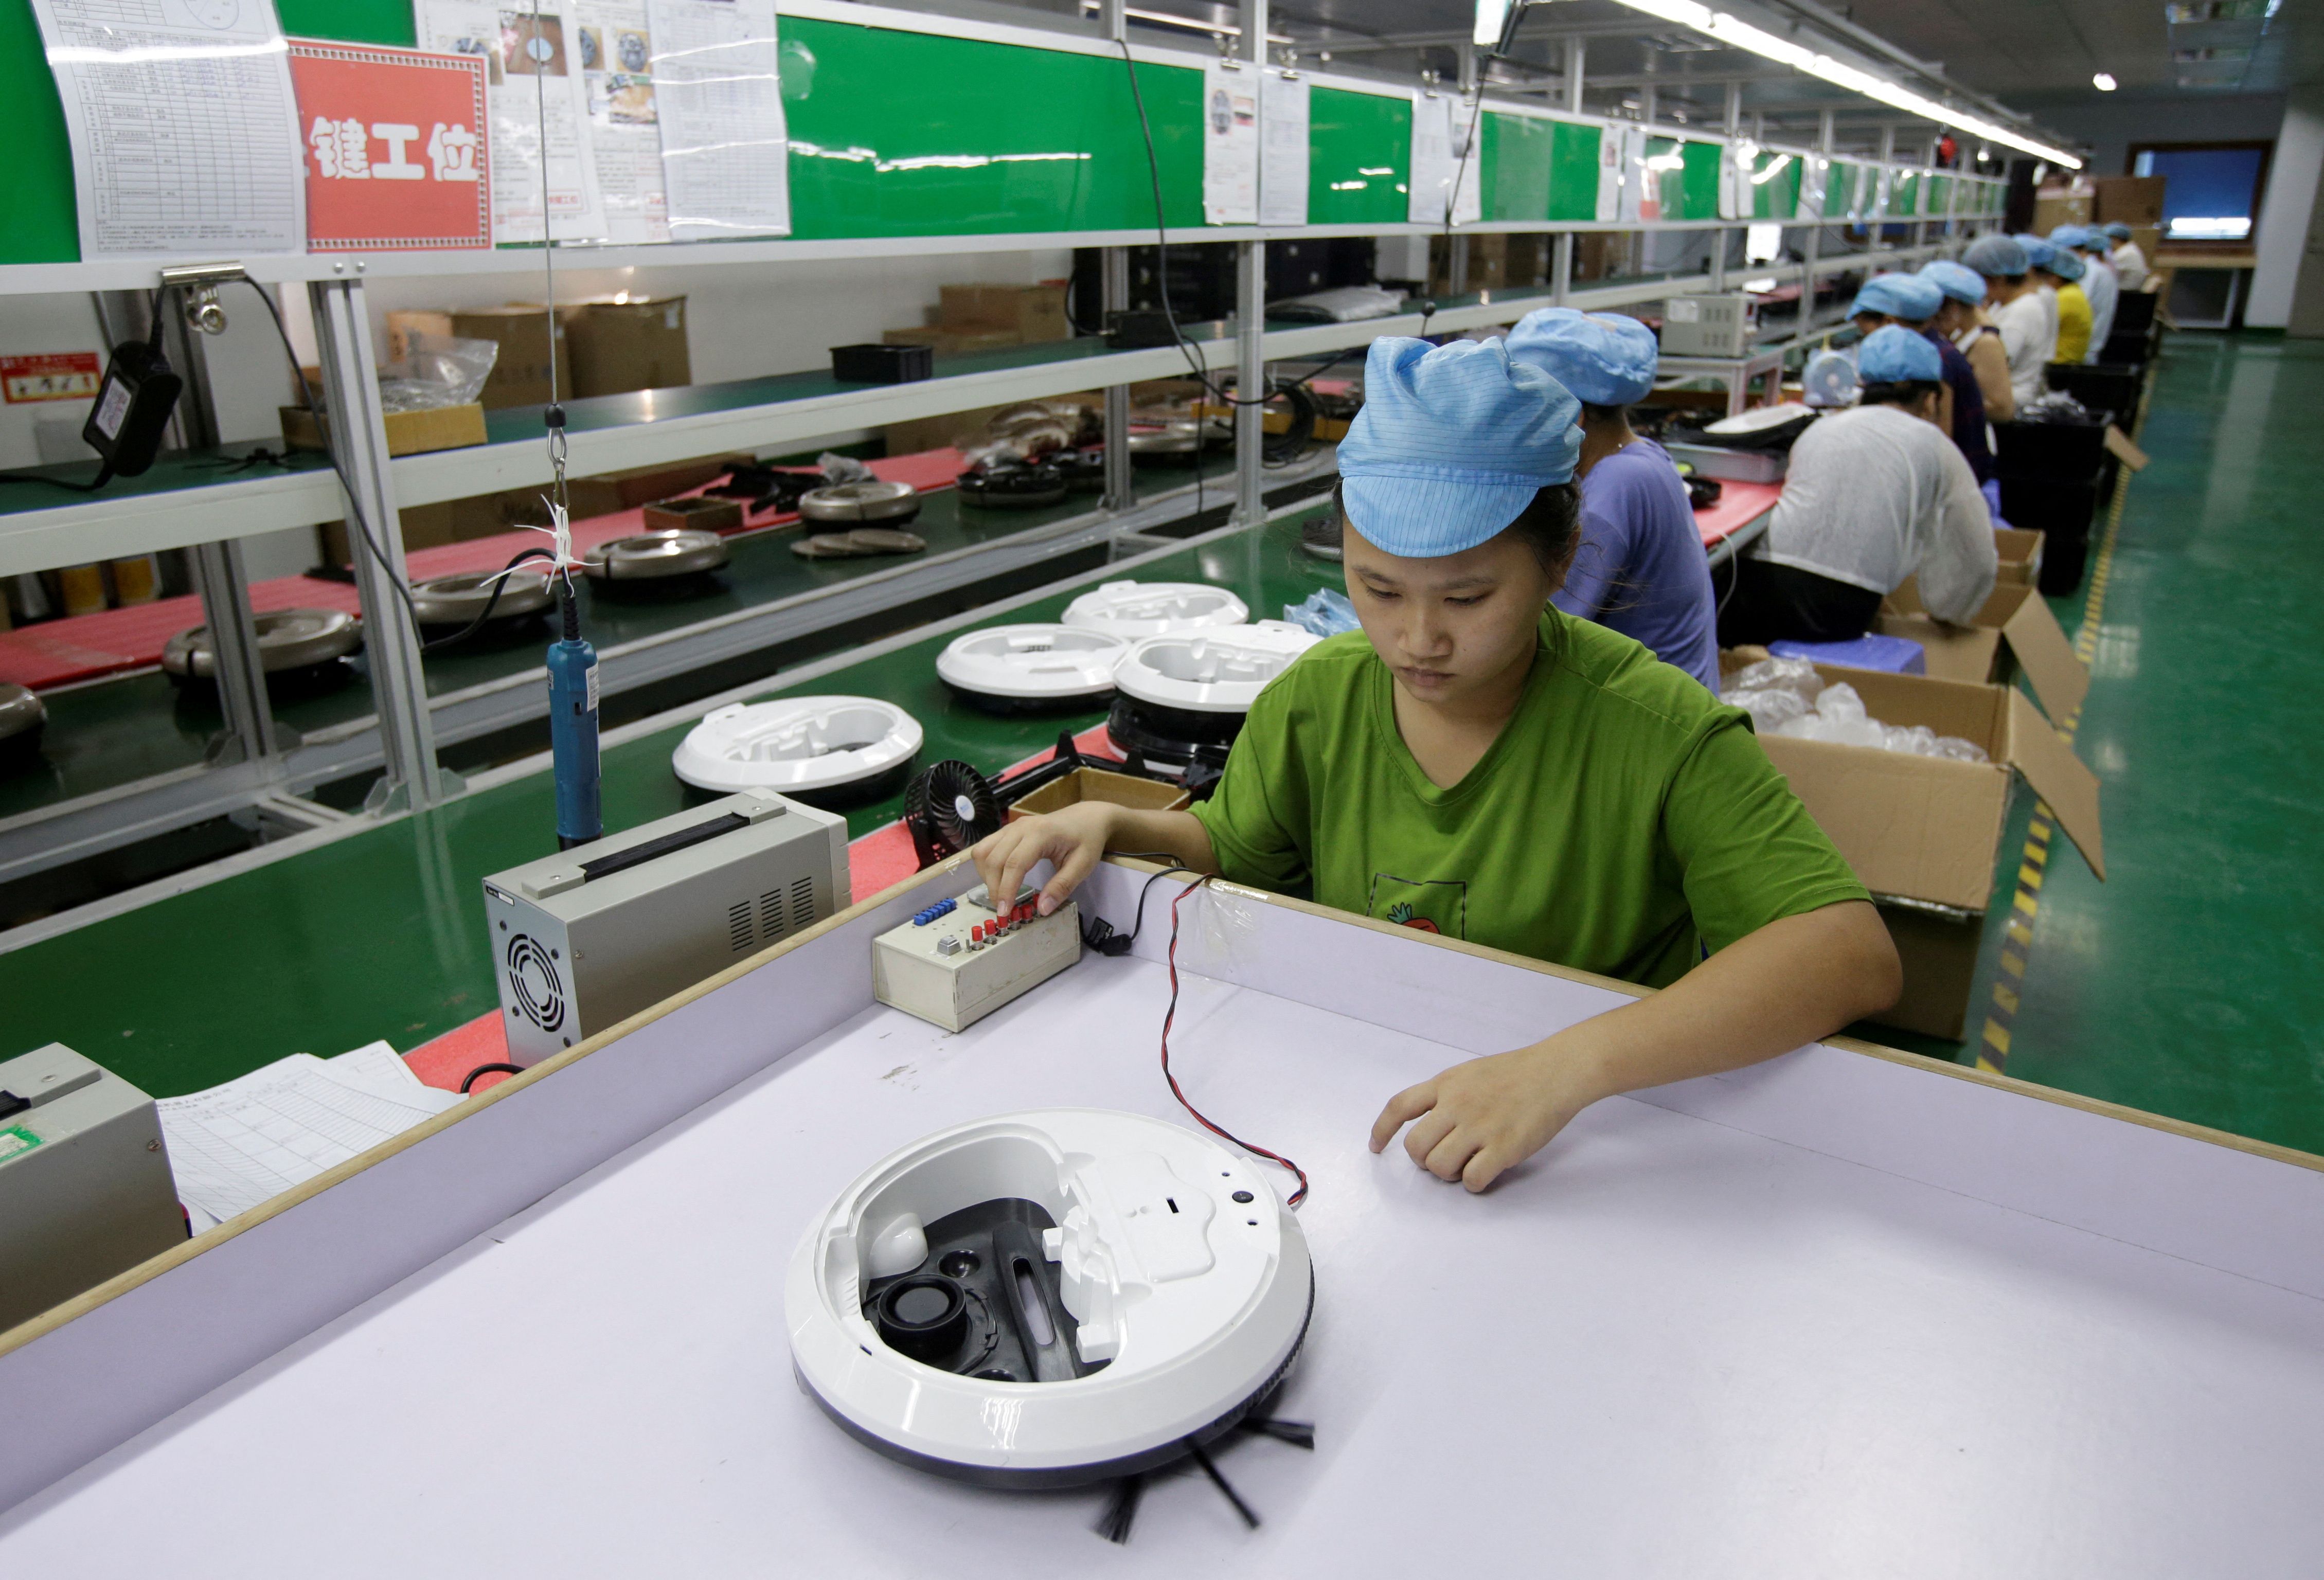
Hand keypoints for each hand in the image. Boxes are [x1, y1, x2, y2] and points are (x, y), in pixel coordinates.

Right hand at [969, 802, 1115, 916]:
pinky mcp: (1008, 830)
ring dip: (986, 876)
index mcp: (1041, 833)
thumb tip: (1042, 909)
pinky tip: (998, 879)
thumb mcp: (1083, 865)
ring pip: (983, 851)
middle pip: (994, 859)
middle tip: (1004, 909)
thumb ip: (1062, 886)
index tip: (1005, 912)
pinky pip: (986, 846)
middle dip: (994, 888)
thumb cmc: (1087, 840)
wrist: (1087, 817)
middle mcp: (1021, 827)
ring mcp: (1012, 827)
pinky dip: (986, 866)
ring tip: (1000, 895)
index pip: (1015, 864)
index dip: (1006, 890)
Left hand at [1368, 1041, 1612, 1191]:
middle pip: (1416, 1147)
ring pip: (1439, 1167)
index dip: (1382, 1130)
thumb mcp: (1469, 1073)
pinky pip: (1472, 1180)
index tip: (1376, 1148)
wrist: (1556, 1072)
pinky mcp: (1504, 1148)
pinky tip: (1485, 1172)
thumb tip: (1426, 1122)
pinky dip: (1474, 1183)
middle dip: (1423, 1160)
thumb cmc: (1516, 1072)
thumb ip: (1445, 1094)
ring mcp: (1480, 1127)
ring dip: (1448, 1173)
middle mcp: (1457, 1105)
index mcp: (1446, 1085)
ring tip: (1467, 1163)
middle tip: (1442, 1158)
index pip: (1399, 1108)